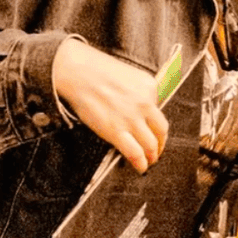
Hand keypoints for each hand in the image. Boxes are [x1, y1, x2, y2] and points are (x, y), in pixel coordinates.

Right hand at [51, 38, 170, 171]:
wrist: (75, 71)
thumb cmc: (95, 70)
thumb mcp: (127, 75)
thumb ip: (137, 92)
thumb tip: (140, 111)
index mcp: (150, 86)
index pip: (159, 109)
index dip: (154, 123)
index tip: (151, 130)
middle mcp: (146, 103)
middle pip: (161, 130)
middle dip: (160, 144)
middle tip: (156, 150)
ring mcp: (132, 118)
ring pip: (151, 145)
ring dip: (152, 156)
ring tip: (149, 161)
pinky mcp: (116, 131)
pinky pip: (135, 153)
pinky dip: (141, 164)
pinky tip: (140, 167)